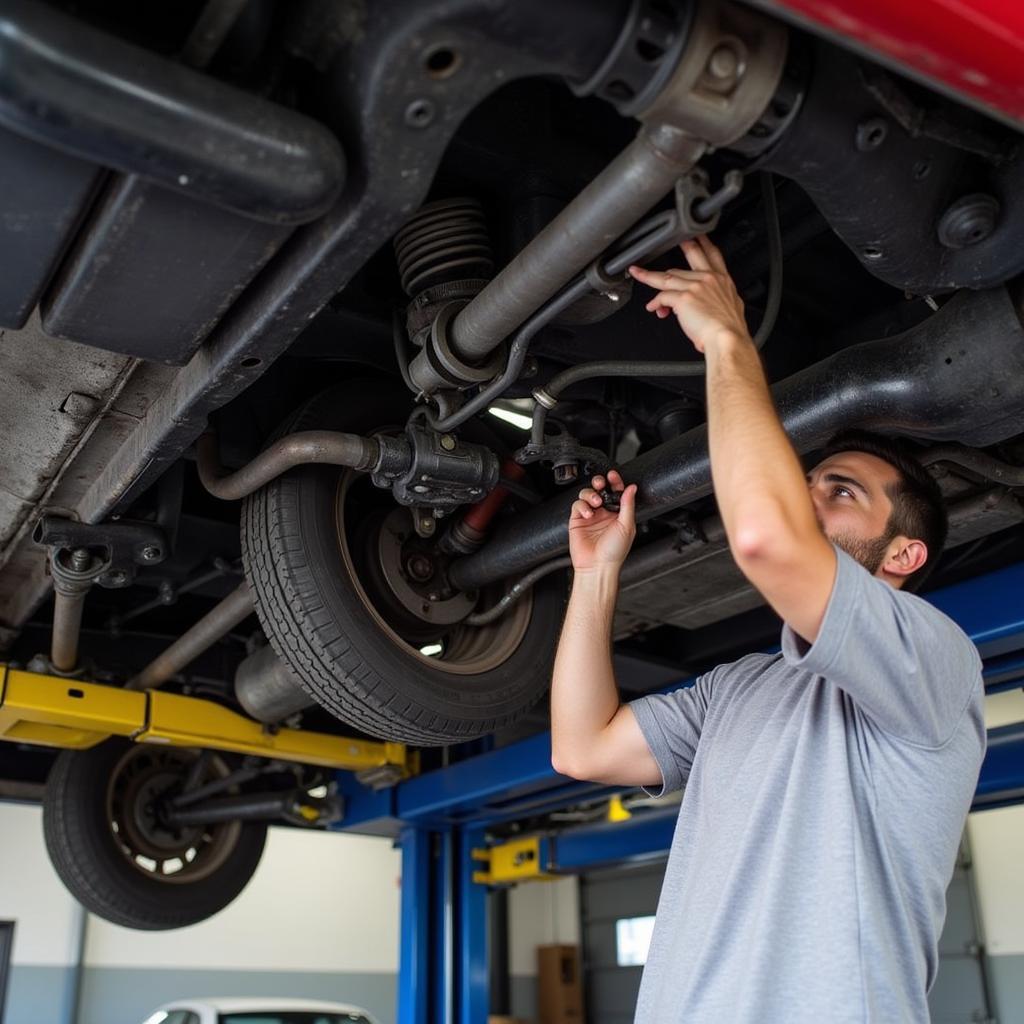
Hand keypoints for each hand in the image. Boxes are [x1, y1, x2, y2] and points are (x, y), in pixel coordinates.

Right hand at [568, 470, 636, 572]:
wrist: (597, 566)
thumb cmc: (614, 552)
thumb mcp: (626, 526)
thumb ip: (628, 505)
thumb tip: (632, 488)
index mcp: (618, 513)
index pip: (616, 492)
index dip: (615, 482)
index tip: (613, 475)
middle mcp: (604, 513)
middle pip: (599, 489)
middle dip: (599, 482)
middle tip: (600, 483)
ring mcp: (590, 516)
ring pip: (586, 494)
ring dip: (590, 494)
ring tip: (595, 502)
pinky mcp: (577, 520)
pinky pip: (577, 505)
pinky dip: (582, 506)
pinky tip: (587, 514)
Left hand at [628, 234, 749, 353]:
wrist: (727, 339)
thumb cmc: (729, 329)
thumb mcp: (731, 306)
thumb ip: (718, 299)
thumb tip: (710, 304)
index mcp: (723, 280)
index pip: (713, 254)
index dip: (704, 242)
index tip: (698, 235)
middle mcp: (709, 279)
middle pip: (690, 255)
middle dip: (681, 244)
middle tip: (672, 238)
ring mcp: (695, 286)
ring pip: (667, 277)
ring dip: (649, 276)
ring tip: (638, 273)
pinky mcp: (683, 298)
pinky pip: (662, 296)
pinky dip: (655, 303)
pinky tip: (653, 308)